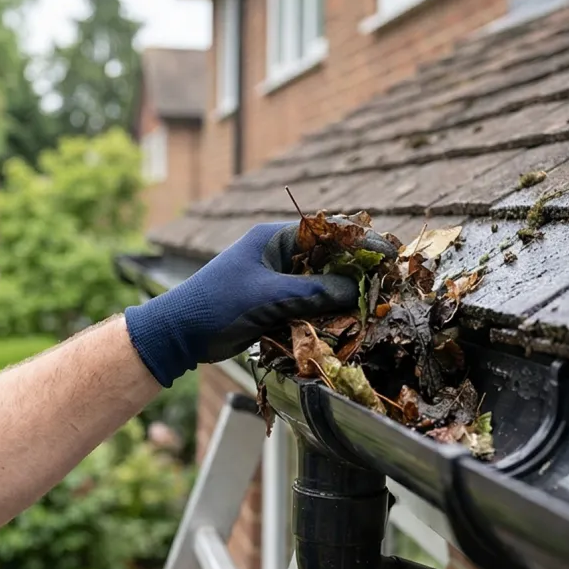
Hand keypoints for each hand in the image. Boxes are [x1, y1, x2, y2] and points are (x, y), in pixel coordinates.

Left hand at [125, 221, 396, 386]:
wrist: (179, 334)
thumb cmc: (216, 305)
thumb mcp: (268, 296)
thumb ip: (313, 292)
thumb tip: (356, 291)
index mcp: (275, 239)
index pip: (328, 234)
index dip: (360, 243)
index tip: (389, 255)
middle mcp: (279, 256)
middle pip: (328, 260)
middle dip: (356, 273)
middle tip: (386, 286)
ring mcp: (276, 281)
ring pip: (320, 285)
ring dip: (341, 296)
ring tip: (372, 306)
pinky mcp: (273, 305)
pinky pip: (308, 305)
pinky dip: (325, 313)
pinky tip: (345, 323)